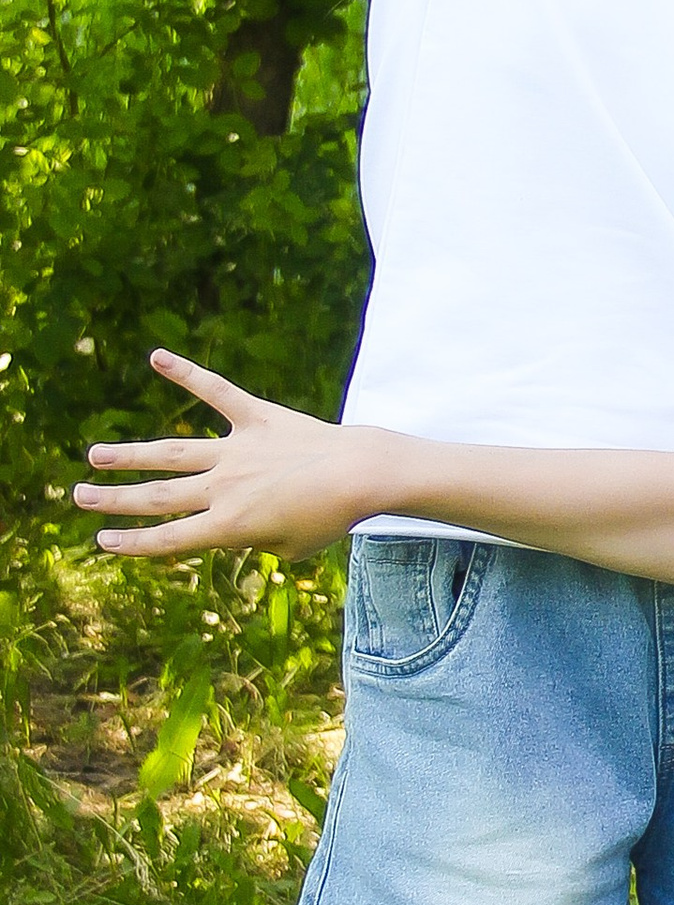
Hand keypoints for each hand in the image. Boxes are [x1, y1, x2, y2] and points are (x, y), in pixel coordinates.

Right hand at [77, 350, 382, 559]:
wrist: (364, 474)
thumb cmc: (332, 518)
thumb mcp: (289, 548)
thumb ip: (256, 540)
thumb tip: (242, 527)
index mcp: (230, 527)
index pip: (169, 539)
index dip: (132, 543)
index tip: (102, 541)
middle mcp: (224, 488)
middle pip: (157, 496)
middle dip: (114, 499)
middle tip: (79, 495)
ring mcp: (237, 451)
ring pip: (171, 452)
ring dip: (130, 454)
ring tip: (96, 454)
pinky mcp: (256, 417)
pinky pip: (216, 392)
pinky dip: (186, 373)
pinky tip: (157, 356)